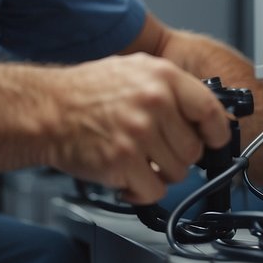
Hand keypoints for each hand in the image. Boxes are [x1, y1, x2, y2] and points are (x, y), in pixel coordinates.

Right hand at [47, 53, 232, 204]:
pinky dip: (141, 191)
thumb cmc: (84, 92)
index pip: (209, 109)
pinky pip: (153, 191)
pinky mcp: (122, 162)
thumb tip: (203, 114)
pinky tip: (126, 175)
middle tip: (156, 150)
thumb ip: (168, 88)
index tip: (214, 140)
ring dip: (159, 174)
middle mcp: (153, 102)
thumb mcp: (132, 71)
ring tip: (137, 159)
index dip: (217, 131)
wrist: (45, 109)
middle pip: (193, 149)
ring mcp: (138, 133)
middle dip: (178, 156)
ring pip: (177, 173)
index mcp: (160, 76)